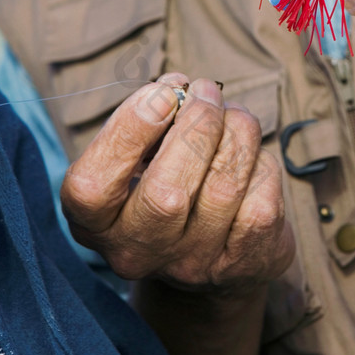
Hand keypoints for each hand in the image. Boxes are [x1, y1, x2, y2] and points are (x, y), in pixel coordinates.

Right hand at [61, 74, 294, 291]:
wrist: (215, 257)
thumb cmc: (170, 181)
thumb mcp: (141, 155)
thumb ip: (149, 121)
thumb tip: (180, 89)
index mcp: (96, 222)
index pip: (92, 188)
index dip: (128, 132)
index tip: (164, 93)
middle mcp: (136, 252)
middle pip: (166, 193)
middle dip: (197, 125)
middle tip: (206, 92)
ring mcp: (190, 264)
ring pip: (223, 188)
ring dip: (237, 133)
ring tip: (234, 116)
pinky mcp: (241, 265)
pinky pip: (260, 203)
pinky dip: (262, 166)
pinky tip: (252, 162)